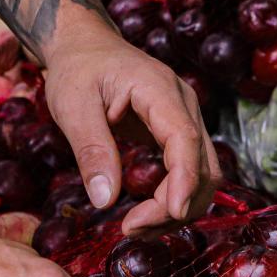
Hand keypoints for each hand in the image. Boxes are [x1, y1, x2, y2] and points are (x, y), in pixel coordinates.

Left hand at [43, 23, 219, 234]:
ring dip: (178, 209)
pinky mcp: (179, 134)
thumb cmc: (77, 69)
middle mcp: (185, 105)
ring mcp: (187, 120)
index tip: (171, 212)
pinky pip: (190, 172)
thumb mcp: (72, 106)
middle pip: (203, 165)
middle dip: (176, 205)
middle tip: (132, 229)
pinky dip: (174, 198)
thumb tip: (105, 200)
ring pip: (203, 175)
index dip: (183, 180)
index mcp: (160, 90)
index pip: (184, 139)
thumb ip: (91, 150)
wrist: (86, 46)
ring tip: (136, 228)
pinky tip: (147, 215)